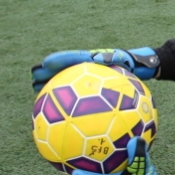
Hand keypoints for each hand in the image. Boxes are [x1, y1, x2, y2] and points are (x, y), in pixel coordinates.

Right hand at [31, 47, 158, 92]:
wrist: (140, 67)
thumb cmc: (133, 63)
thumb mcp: (124, 59)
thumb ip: (114, 58)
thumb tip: (100, 58)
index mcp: (93, 60)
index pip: (74, 58)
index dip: (60, 60)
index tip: (46, 63)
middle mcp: (87, 69)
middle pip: (64, 70)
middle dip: (48, 73)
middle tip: (34, 78)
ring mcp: (87, 80)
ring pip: (65, 83)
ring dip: (52, 87)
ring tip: (37, 94)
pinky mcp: (90, 91)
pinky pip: (74, 96)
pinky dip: (64, 102)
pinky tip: (58, 116)